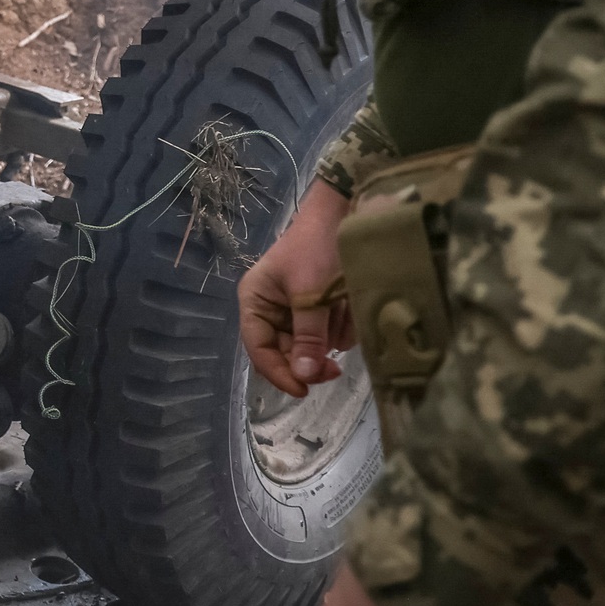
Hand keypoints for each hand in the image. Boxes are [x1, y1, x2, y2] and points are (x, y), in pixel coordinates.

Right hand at [240, 180, 354, 397]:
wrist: (347, 215)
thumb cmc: (318, 248)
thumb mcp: (311, 293)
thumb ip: (308, 337)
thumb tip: (304, 377)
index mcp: (256, 300)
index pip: (259, 348)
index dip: (279, 372)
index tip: (305, 390)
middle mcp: (271, 308)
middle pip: (285, 352)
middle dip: (311, 357)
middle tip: (335, 369)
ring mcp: (296, 309)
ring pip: (311, 346)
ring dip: (330, 337)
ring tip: (343, 311)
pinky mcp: (319, 308)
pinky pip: (330, 334)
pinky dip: (342, 327)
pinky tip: (349, 306)